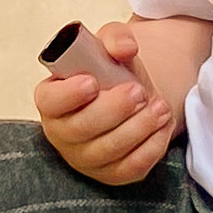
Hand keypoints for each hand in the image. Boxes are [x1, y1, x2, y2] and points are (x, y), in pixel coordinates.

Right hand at [36, 21, 178, 184]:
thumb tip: (125, 47)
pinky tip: (162, 126)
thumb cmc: (112, 70)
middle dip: (113, 111)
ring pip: (108, 150)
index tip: (92, 83)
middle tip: (139, 92)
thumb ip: (115, 38)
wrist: (134, 92)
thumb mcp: (111, 44)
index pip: (50, 102)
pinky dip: (151, 148)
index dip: (68, 95)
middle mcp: (62, 132)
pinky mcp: (111, 174)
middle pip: (81, 129)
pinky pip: (130, 168)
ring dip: (138, 128)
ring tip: (160, 107)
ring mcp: (85, 157)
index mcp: (52, 98)